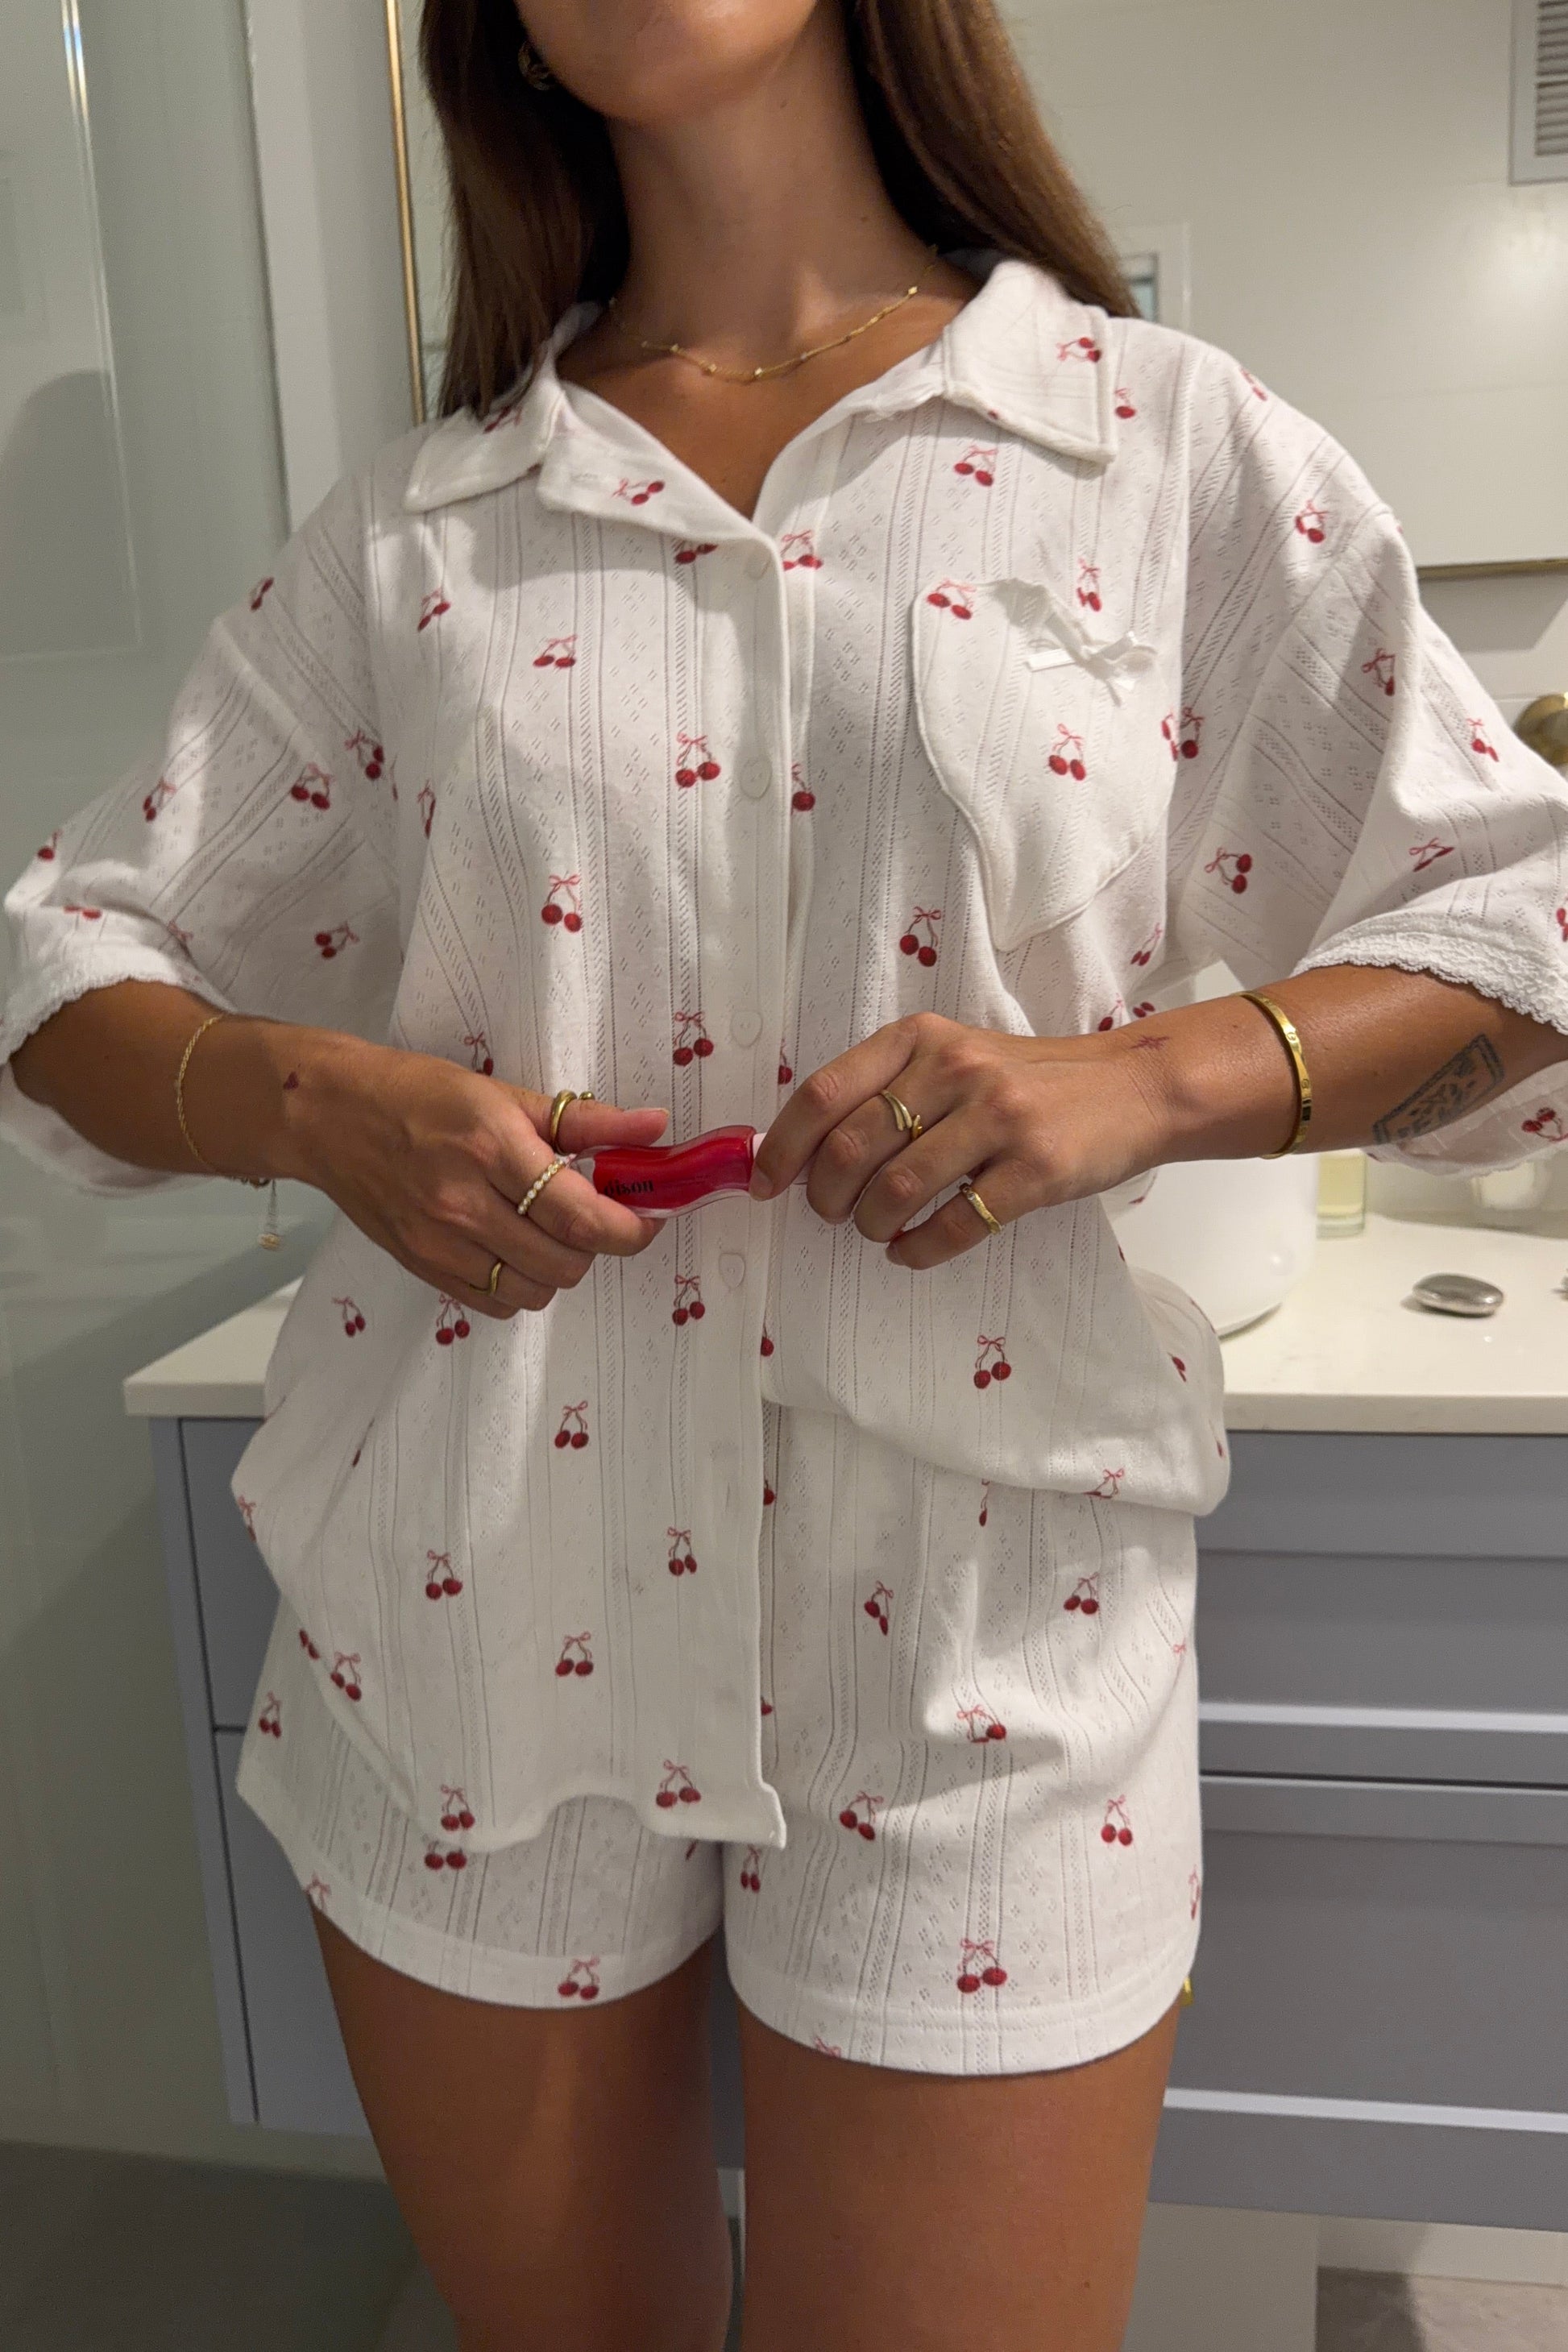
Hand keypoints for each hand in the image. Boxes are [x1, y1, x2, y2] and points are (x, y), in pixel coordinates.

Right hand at [292, 1036, 667, 1315]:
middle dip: (596, 1245)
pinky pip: (495, 1303)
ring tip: (549, 1231)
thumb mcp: (504, 1093)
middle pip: (565, 1262)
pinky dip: (519, 1286)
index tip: (647, 1217)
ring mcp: (439, 1243)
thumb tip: (654, 1127)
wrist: (328, 1116)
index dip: (629, 1228)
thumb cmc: (418, 1094)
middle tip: (592, 1215)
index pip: (580, 1214)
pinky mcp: (422, 1267)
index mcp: (491, 1149)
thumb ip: (585, 1120)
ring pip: (535, 1291)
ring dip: (559, 1268)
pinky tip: (513, 1250)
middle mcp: (464, 1204)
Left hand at [748, 1012, 1170, 1269]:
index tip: (765, 1184)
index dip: (783, 1146)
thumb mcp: (954, 1059)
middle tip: (831, 1214)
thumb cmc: (1029, 1081)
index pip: (825, 1092)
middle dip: (824, 1197)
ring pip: (894, 1192)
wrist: (1132, 1089)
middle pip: (851, 1149)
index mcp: (922, 1039)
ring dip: (870, 1226)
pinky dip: (917, 1250)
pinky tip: (912, 1250)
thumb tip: (797, 1150)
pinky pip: (953, 1226)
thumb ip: (886, 1089)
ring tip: (877, 1230)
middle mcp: (956, 1070)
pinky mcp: (1035, 1170)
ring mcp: (999, 1119)